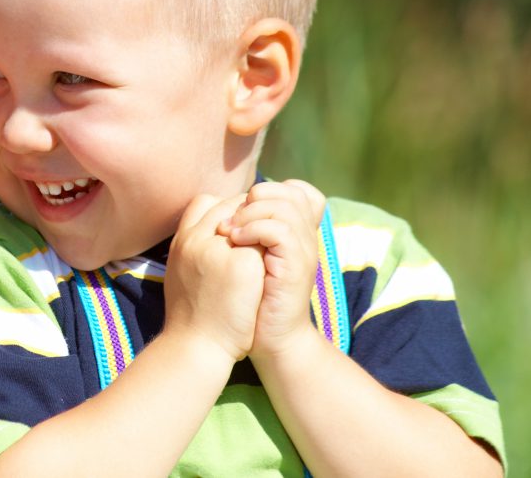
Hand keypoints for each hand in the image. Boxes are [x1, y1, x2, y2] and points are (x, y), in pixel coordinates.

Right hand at [163, 194, 265, 362]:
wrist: (196, 347)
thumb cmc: (191, 316)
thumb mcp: (182, 273)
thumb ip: (195, 250)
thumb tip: (216, 234)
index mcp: (182, 240)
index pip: (206, 202)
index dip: (229, 210)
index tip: (242, 226)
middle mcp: (196, 238)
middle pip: (231, 205)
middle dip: (251, 214)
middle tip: (264, 233)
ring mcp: (218, 249)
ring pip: (250, 218)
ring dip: (261, 230)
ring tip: (270, 250)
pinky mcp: (242, 264)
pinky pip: (263, 241)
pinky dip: (270, 250)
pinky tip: (274, 265)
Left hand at [222, 180, 326, 360]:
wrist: (270, 340)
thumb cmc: (253, 302)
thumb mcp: (250, 260)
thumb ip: (249, 232)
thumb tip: (225, 207)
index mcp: (298, 233)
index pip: (296, 190)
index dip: (268, 191)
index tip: (240, 211)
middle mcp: (305, 238)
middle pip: (292, 192)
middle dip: (256, 197)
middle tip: (231, 219)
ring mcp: (304, 251)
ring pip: (285, 207)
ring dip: (251, 212)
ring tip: (229, 231)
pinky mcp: (297, 267)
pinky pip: (280, 230)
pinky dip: (254, 229)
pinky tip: (235, 241)